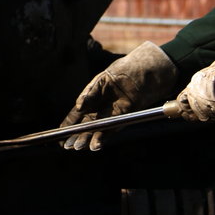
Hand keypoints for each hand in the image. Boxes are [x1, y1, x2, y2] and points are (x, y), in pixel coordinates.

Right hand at [62, 41, 177, 149]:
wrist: (155, 68)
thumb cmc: (130, 67)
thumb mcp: (107, 77)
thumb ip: (92, 92)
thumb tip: (78, 106)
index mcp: (95, 93)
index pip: (78, 111)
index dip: (69, 122)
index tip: (59, 133)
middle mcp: (104, 104)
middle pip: (87, 122)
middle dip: (76, 134)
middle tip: (67, 146)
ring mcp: (115, 111)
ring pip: (98, 128)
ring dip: (88, 138)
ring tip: (79, 147)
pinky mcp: (127, 116)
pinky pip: (113, 128)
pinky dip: (104, 137)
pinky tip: (96, 144)